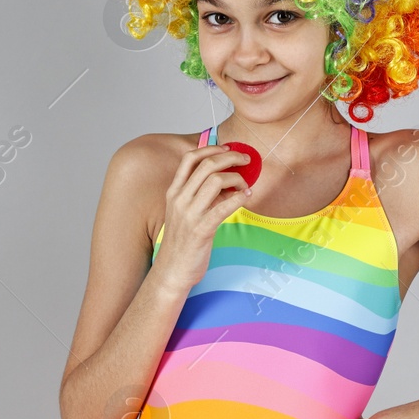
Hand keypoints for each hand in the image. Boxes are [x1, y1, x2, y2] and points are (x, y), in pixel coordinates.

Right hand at [150, 143, 252, 293]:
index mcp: (174, 192)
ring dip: (237, 179)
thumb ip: (201, 195)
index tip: (228, 148)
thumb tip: (228, 182)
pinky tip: (246, 198)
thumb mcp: (186, 213)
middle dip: (231, 157)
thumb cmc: (182, 241)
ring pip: (215, 181)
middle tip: (246, 160)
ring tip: (245, 186)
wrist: (172, 270)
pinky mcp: (201, 229)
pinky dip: (239, 198)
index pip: (190, 158)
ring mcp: (189, 214)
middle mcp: (179, 199)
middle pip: (206, 165)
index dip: (211, 148)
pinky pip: (224, 206)